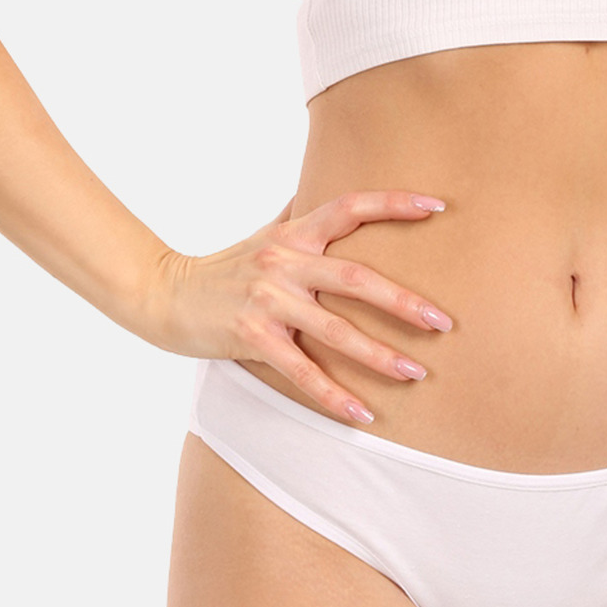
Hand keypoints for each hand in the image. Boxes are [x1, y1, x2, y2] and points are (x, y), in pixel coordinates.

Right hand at [150, 190, 452, 424]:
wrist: (163, 293)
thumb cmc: (223, 266)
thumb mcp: (264, 235)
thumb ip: (299, 217)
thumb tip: (330, 192)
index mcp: (293, 234)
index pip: (349, 207)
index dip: (393, 204)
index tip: (437, 207)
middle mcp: (283, 263)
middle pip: (354, 278)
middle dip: (403, 302)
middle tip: (443, 323)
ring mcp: (266, 300)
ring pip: (335, 330)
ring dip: (379, 355)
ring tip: (416, 373)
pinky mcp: (251, 337)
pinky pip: (301, 371)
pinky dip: (334, 395)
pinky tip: (363, 413)